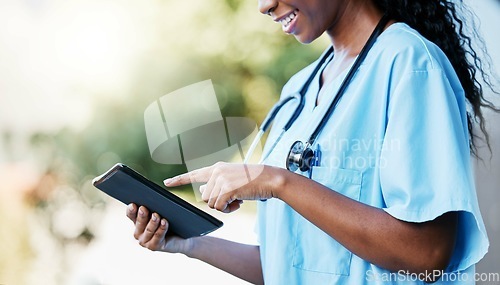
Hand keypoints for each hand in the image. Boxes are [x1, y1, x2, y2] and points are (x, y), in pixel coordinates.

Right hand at [126, 203, 189, 252]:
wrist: (182, 238)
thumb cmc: (171, 223)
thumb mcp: (163, 212)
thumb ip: (156, 207)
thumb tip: (155, 198)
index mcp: (138, 221)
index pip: (131, 214)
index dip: (131, 210)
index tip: (133, 204)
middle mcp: (139, 232)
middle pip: (139, 223)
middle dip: (142, 215)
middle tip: (143, 208)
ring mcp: (145, 241)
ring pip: (148, 230)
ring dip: (152, 222)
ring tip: (156, 215)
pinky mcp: (154, 247)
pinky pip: (157, 237)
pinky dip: (161, 229)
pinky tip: (164, 222)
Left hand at [163, 162, 285, 212]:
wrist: (270, 179)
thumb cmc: (253, 181)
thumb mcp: (232, 179)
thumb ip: (216, 184)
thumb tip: (201, 190)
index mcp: (216, 168)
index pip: (194, 174)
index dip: (179, 180)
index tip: (166, 183)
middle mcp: (216, 172)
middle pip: (205, 197)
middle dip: (218, 202)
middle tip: (233, 199)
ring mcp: (221, 179)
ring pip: (211, 204)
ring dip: (224, 206)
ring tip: (238, 198)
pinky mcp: (227, 189)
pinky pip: (219, 207)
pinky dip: (229, 209)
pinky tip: (239, 201)